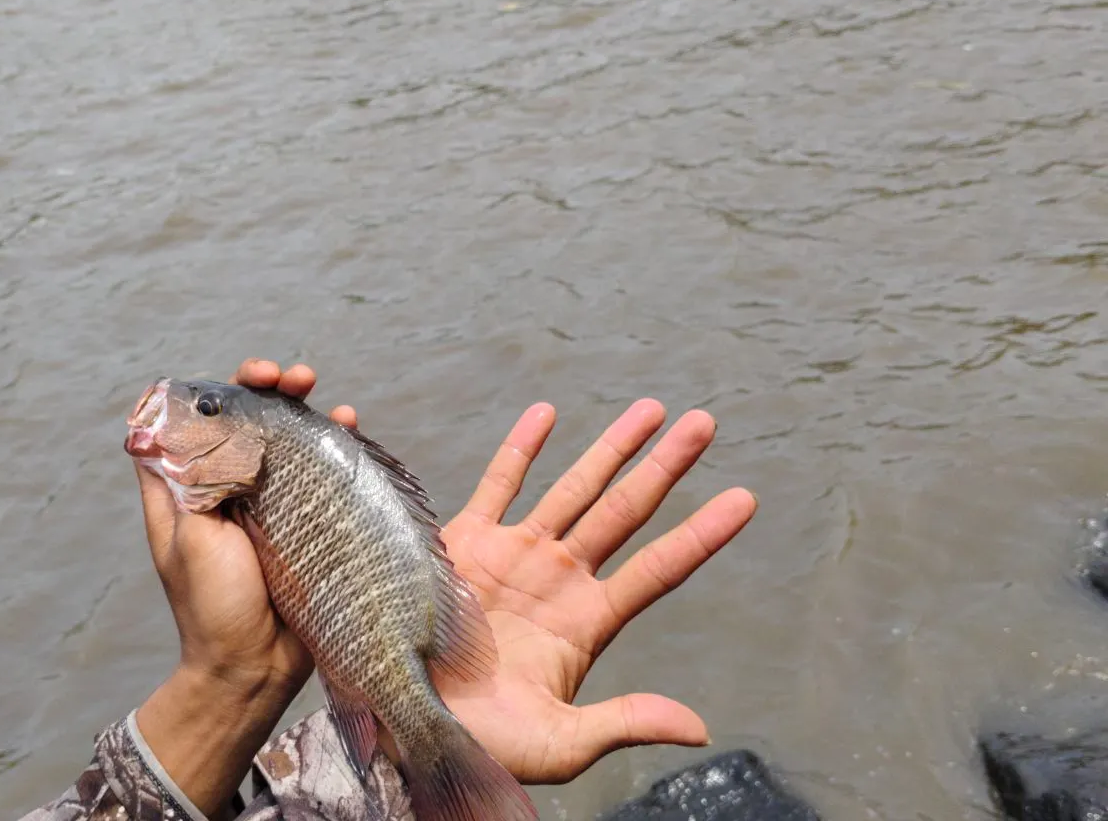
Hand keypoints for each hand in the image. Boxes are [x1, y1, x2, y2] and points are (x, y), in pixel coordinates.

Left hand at [133, 360, 357, 818]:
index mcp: (188, 485)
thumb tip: (194, 417)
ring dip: (308, 411)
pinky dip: (336, 446)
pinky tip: (351, 429)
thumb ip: (191, 477)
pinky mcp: (304, 521)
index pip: (200, 418)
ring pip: (289, 440)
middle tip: (292, 378)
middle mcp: (229, 485)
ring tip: (330, 402)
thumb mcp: (190, 534)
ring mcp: (270, 502)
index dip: (220, 390)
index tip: (245, 380)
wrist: (252, 672)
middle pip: (250, 419)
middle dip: (272, 389)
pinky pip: (321, 473)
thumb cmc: (209, 606)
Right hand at [437, 400, 756, 783]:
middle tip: (705, 423)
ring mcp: (517, 554)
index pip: (659, 568)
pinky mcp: (469, 541)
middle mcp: (561, 577)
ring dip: (612, 447)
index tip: (745, 499)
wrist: (408, 719)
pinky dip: (522, 447)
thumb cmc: (484, 744)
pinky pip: (501, 482)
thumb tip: (698, 728)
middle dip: (666, 466)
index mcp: (589, 622)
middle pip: (627, 510)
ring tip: (651, 410)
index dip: (702, 533)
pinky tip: (548, 413)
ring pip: (576, 487)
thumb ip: (624, 722)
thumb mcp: (561, 744)